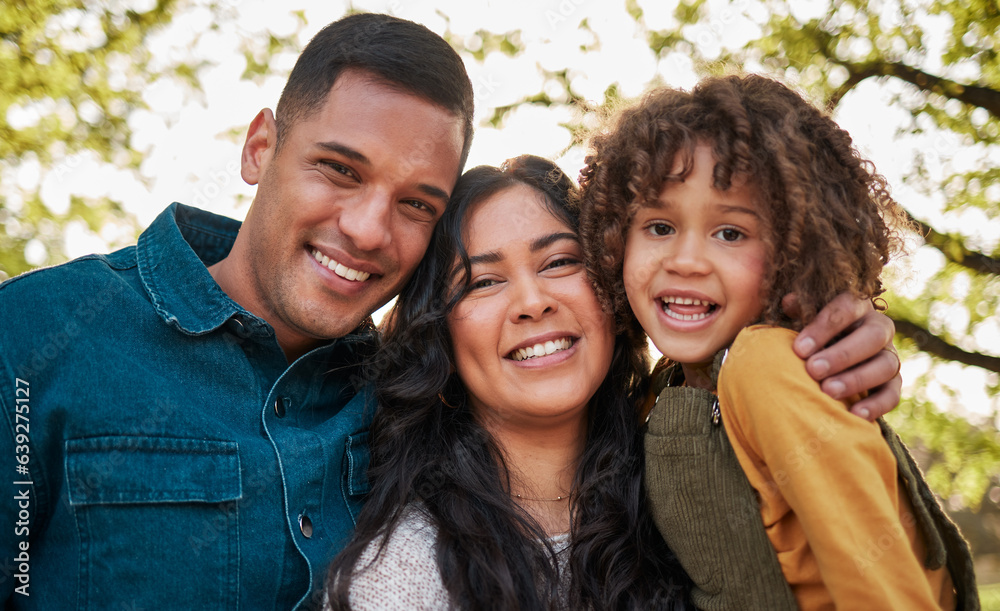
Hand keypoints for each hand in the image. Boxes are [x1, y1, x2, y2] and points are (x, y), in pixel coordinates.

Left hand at [784, 293, 901, 420]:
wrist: (827, 358)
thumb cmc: (812, 333)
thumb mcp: (804, 317)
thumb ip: (799, 309)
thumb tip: (789, 302)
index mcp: (858, 306)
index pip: (847, 308)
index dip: (824, 327)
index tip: (799, 349)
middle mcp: (879, 328)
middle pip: (873, 336)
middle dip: (842, 354)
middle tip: (813, 370)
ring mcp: (890, 356)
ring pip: (885, 365)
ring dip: (856, 379)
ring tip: (828, 392)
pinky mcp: (893, 383)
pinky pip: (892, 394)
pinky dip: (876, 405)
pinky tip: (854, 415)